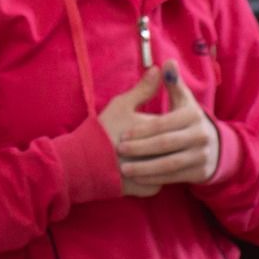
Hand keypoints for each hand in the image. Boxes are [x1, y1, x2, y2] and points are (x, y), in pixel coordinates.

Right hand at [97, 67, 166, 198]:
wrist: (83, 163)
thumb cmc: (102, 131)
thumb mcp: (121, 105)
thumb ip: (144, 89)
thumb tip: (160, 68)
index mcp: (155, 132)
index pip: (174, 126)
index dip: (171, 123)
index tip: (169, 121)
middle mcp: (159, 154)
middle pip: (175, 147)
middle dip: (173, 142)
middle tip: (170, 138)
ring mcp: (156, 173)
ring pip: (172, 165)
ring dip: (168, 160)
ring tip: (160, 153)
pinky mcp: (148, 189)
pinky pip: (160, 182)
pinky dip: (156, 176)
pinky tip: (149, 169)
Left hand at [115, 64, 221, 191]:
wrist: (211, 146)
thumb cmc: (185, 119)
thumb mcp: (181, 100)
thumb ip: (172, 83)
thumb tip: (167, 62)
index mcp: (193, 114)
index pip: (162, 124)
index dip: (141, 131)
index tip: (123, 135)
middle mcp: (201, 135)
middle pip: (164, 144)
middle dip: (140, 149)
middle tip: (119, 151)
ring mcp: (202, 155)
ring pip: (168, 164)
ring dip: (144, 168)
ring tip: (125, 169)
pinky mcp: (199, 172)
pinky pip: (173, 177)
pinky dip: (154, 178)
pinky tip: (137, 178)